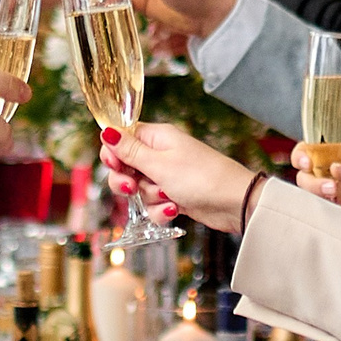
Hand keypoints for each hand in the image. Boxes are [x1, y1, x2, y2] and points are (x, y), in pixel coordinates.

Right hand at [100, 120, 257, 234]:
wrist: (234, 203)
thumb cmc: (201, 177)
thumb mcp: (159, 164)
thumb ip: (129, 150)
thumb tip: (106, 130)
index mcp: (157, 138)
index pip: (122, 139)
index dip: (113, 154)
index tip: (116, 166)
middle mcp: (161, 155)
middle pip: (126, 166)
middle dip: (126, 181)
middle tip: (133, 188)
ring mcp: (168, 176)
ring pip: (139, 189)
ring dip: (149, 198)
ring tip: (167, 197)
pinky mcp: (175, 195)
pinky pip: (154, 204)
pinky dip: (161, 210)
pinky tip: (175, 209)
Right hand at [292, 138, 340, 238]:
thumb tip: (335, 171)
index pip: (315, 150)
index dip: (303, 154)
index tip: (305, 161)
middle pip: (310, 174)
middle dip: (309, 178)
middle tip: (326, 184)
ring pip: (316, 193)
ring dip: (317, 193)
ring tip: (332, 192)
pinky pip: (332, 211)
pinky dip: (327, 210)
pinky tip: (333, 207)